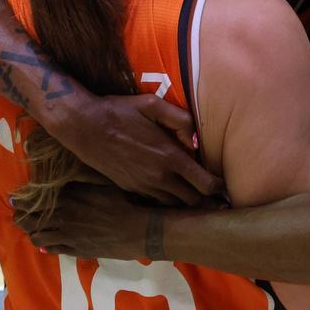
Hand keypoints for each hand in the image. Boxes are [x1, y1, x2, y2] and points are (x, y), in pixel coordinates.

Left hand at [15, 183, 163, 260]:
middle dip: (20, 216)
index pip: (34, 199)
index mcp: (67, 198)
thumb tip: (62, 177)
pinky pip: (52, 250)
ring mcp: (67, 236)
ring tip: (29, 228)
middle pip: (30, 219)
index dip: (21, 199)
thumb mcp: (101, 183)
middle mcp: (62, 217)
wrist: (139, 230)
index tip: (14, 197)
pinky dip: (45, 246)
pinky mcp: (76, 251)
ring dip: (31, 231)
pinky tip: (44, 244)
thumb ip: (80, 179)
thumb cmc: (124, 201)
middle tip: (17, 213)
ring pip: (38, 237)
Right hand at [57, 94, 222, 206]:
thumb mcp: (152, 104)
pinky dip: (168, 201)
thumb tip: (195, 138)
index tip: (225, 188)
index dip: (219, 189)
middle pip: (193, 201)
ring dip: (187, 202)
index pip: (205, 183)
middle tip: (216, 197)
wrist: (84, 127)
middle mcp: (159, 177)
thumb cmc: (119, 111)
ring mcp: (144, 186)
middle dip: (206, 200)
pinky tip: (171, 192)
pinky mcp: (131, 189)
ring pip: (175, 205)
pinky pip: (156, 202)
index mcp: (170, 157)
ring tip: (196, 197)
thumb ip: (180, 119)